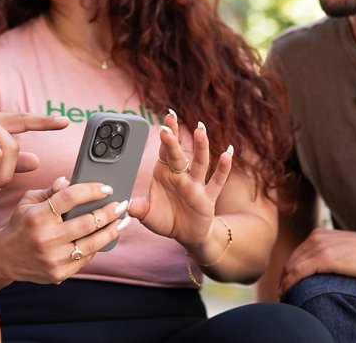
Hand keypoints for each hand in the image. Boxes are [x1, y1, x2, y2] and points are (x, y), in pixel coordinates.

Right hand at [0, 177, 129, 283]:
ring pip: (91, 244)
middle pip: (86, 223)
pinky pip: (85, 258)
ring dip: (111, 232)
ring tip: (123, 222)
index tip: (107, 188)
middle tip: (122, 204)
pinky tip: (105, 237)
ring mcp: (53, 258)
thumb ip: (50, 191)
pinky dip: (97, 247)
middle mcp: (46, 238)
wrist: (3, 257)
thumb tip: (69, 181)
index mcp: (38, 216)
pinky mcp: (58, 274)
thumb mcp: (28, 201)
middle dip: (109, 212)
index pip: (70, 198)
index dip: (91, 190)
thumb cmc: (20, 224)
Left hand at [128, 111, 232, 248]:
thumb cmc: (166, 219)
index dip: (164, 137)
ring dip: (201, 146)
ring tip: (200, 129)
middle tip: (171, 120)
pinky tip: (227, 154)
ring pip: (200, 163)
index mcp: (165, 173)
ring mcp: (196, 185)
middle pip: (179, 154)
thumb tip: (127, 207)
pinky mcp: (208, 198)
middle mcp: (181, 176)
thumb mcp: (148, 215)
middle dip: (174, 138)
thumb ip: (139, 208)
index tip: (163, 122)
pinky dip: (223, 169)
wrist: (186, 235)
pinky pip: (216, 182)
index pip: (164, 152)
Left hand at [279, 228, 355, 294]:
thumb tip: (324, 268)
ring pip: (292, 267)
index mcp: (319, 234)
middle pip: (291, 260)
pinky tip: (289, 293)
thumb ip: (330, 253)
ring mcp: (319, 247)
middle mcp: (315, 237)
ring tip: (284, 296)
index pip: (297, 254)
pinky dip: (290, 284)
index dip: (289, 270)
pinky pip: (299, 272)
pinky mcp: (324, 258)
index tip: (286, 283)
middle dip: (284, 278)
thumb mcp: (344, 248)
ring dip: (285, 283)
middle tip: (282, 292)